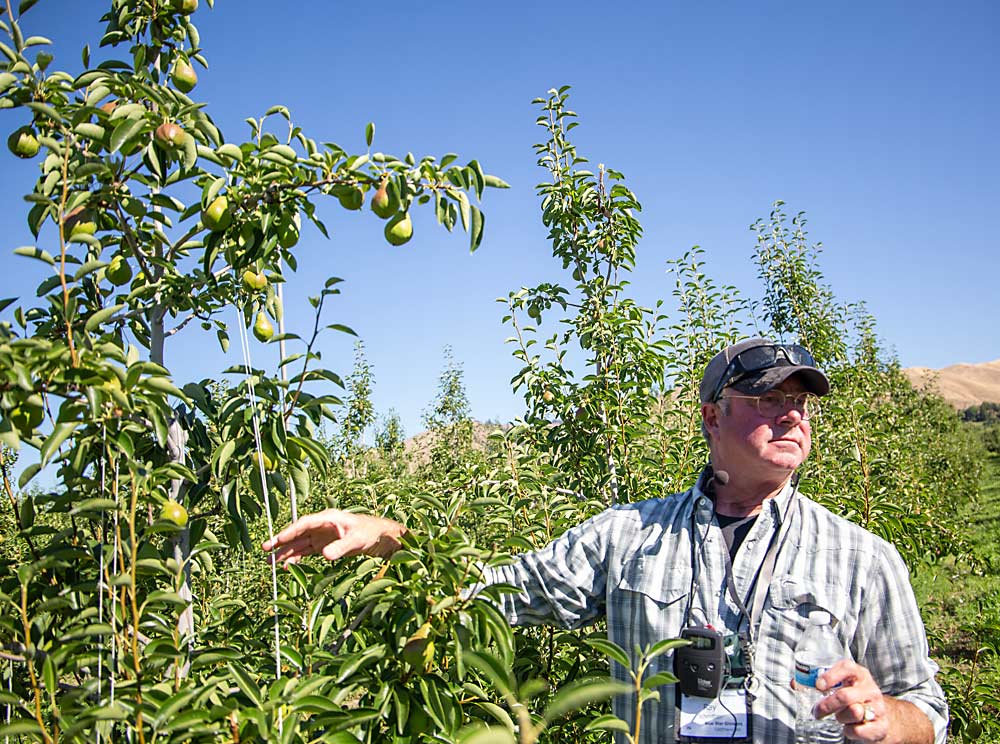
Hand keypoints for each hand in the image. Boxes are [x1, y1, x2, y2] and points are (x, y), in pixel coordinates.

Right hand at [261, 509, 406, 564]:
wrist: (380, 538)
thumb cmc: (370, 532)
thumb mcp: (356, 540)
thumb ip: (341, 547)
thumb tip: (325, 555)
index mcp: (328, 518)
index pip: (305, 523)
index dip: (290, 531)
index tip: (278, 539)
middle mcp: (321, 526)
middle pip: (297, 533)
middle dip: (281, 541)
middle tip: (265, 549)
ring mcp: (321, 537)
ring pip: (299, 544)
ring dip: (285, 552)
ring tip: (270, 563)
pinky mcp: (323, 546)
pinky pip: (305, 552)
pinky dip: (296, 559)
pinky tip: (286, 567)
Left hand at [813, 660, 887, 741]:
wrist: (881, 717)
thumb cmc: (854, 697)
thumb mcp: (842, 686)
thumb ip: (819, 683)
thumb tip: (795, 684)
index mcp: (859, 674)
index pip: (847, 667)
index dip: (831, 676)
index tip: (818, 685)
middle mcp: (870, 688)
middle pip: (845, 696)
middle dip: (827, 705)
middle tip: (816, 711)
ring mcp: (878, 707)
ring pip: (854, 713)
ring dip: (840, 718)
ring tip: (839, 717)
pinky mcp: (881, 726)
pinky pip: (859, 730)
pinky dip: (849, 731)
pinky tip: (848, 728)